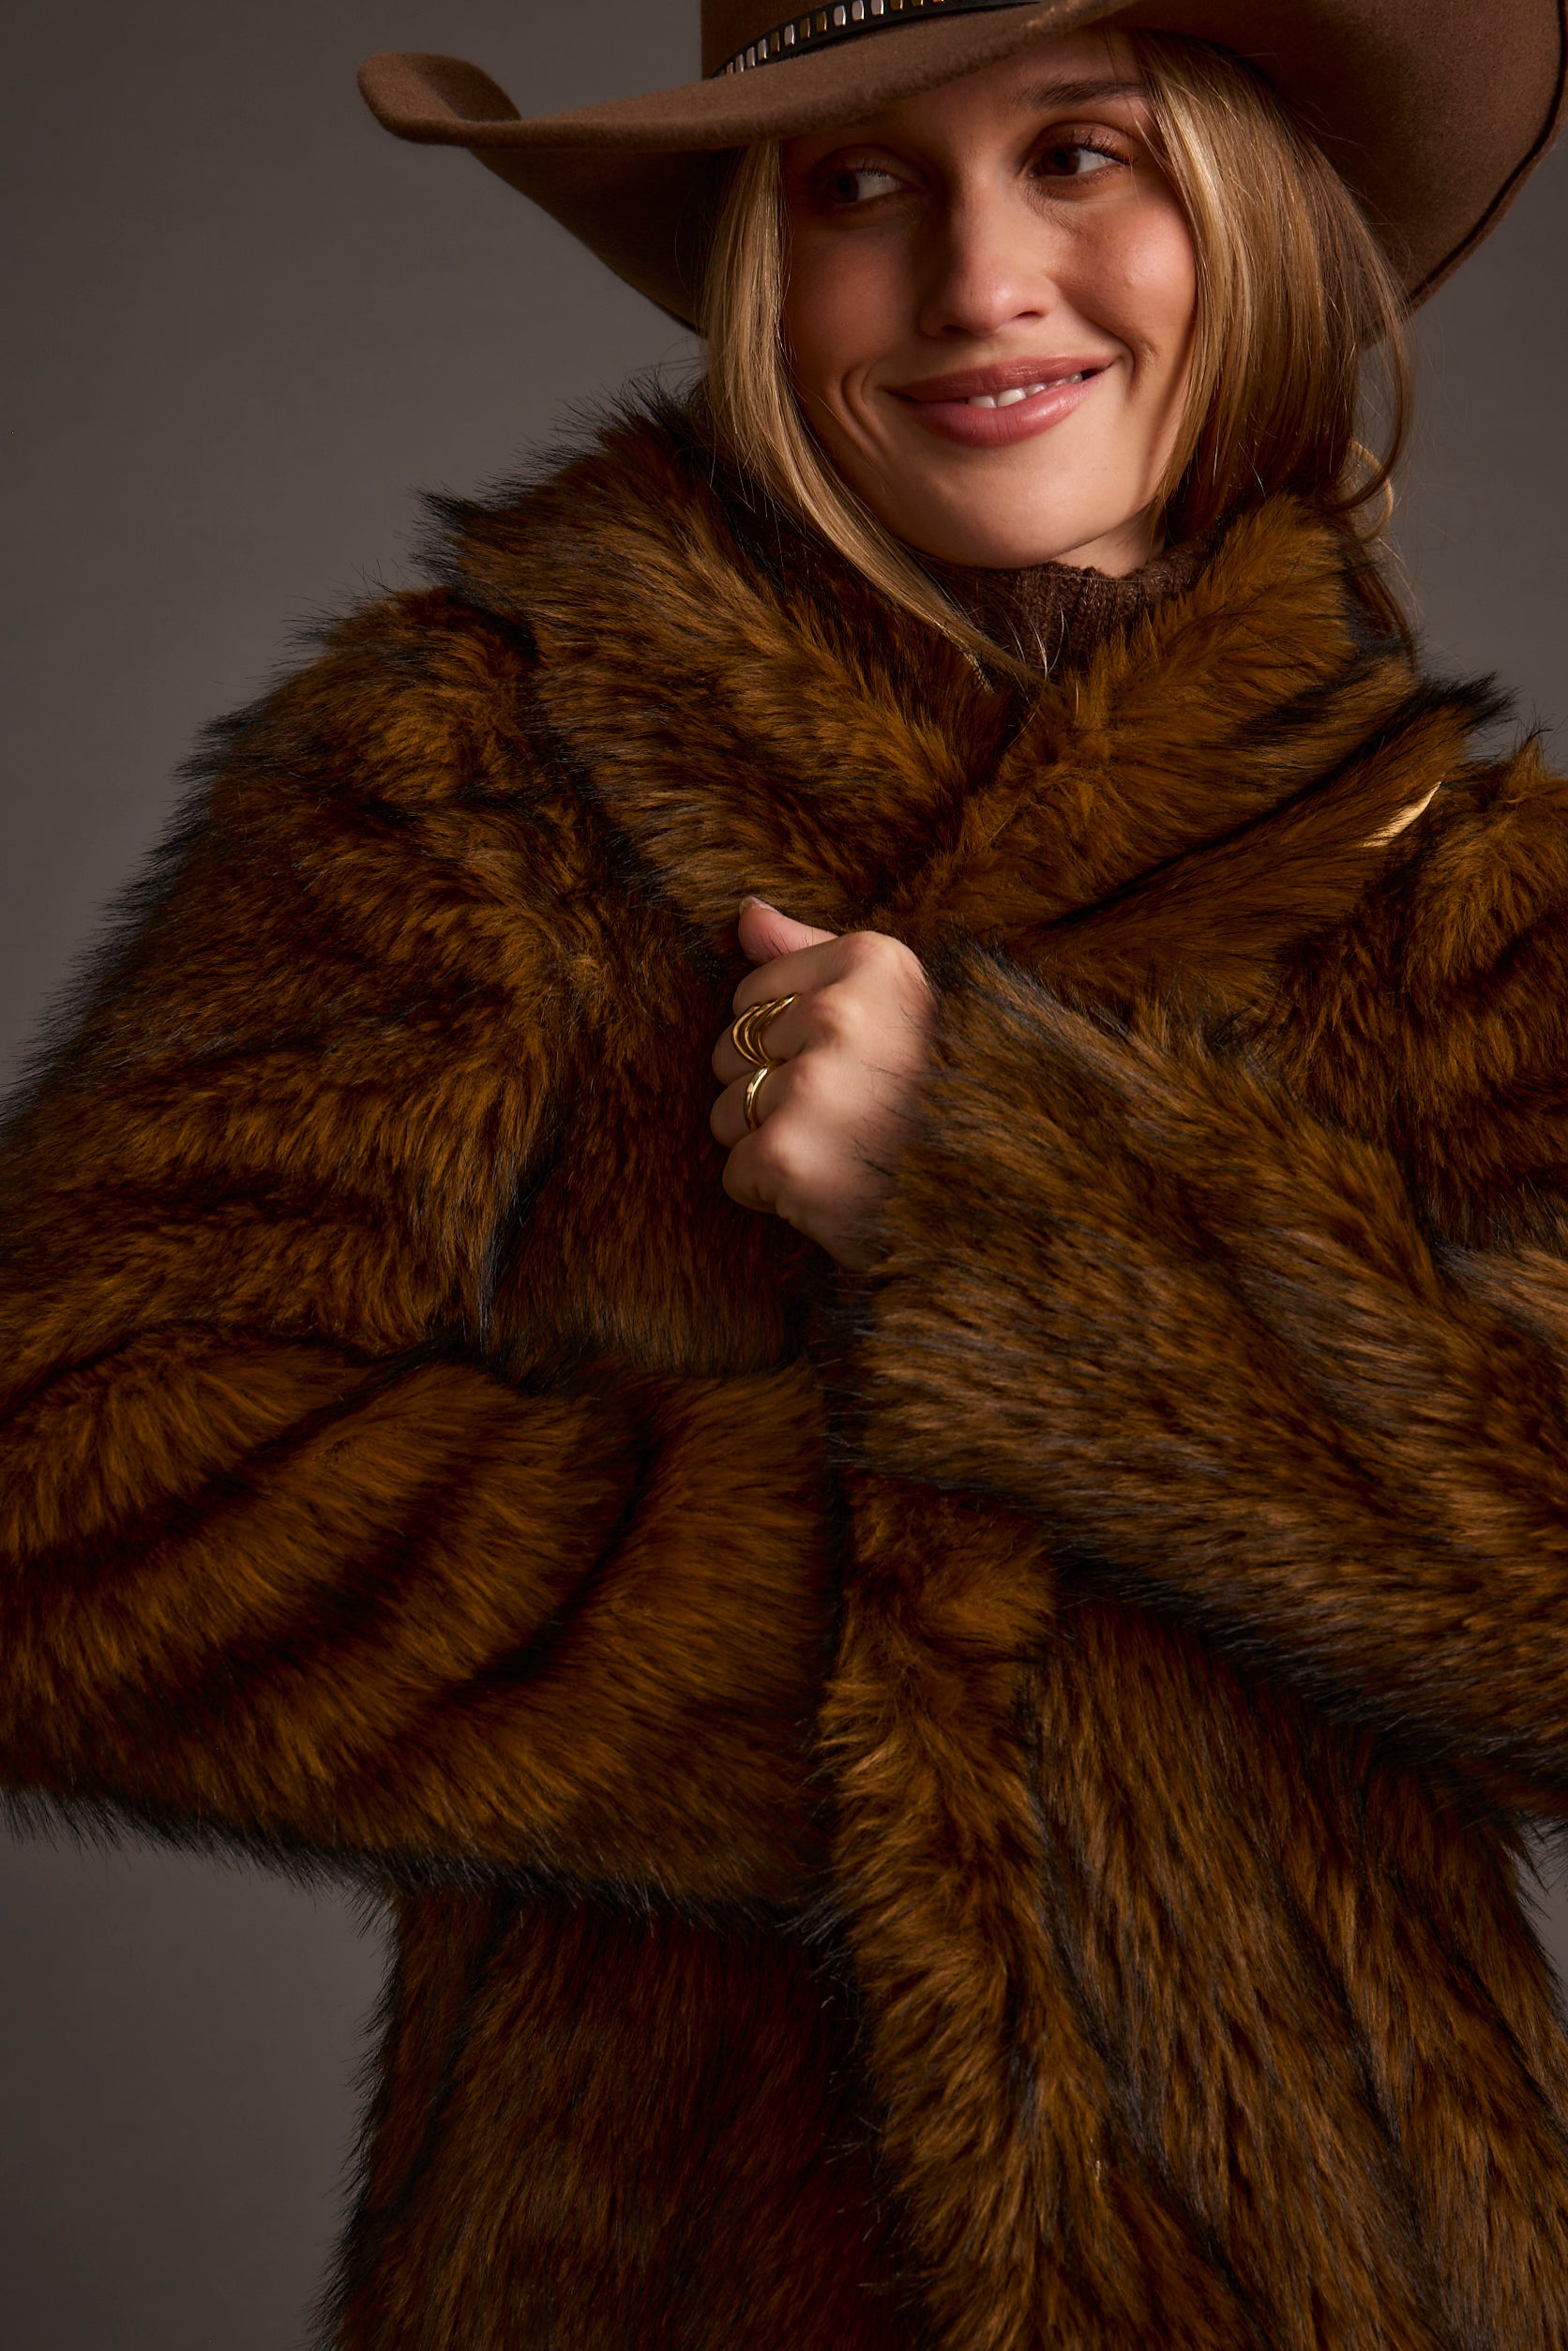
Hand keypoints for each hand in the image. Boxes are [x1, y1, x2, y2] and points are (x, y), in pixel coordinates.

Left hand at [710, 899, 934, 1269]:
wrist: (1004, 1201)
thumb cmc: (944, 1100)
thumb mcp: (899, 1003)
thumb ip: (814, 952)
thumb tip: (747, 912)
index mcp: (872, 962)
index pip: (750, 994)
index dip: (788, 1041)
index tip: (853, 1066)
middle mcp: (839, 1015)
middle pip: (731, 1051)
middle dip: (772, 1091)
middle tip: (851, 1117)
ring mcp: (811, 1087)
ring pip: (726, 1112)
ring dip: (771, 1145)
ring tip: (844, 1153)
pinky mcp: (787, 1157)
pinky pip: (736, 1172)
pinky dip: (773, 1194)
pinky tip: (833, 1191)